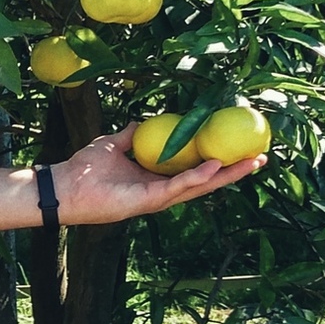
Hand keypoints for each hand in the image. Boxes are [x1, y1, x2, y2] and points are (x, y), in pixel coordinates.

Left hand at [53, 124, 265, 226]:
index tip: (238, 147)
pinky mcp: (149, 201)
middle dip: (234, 171)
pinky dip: (198, 176)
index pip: (193, 170)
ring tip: (252, 163)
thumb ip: (130, 136)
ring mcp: (158, 198)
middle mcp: (161, 191)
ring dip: (226, 176)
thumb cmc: (84, 168)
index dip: (217, 161)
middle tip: (260, 157)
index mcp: (155, 178)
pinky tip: (215, 165)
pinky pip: (179, 187)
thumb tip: (142, 122)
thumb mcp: (112, 144)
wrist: (65, 185)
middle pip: (206, 181)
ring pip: (200, 186)